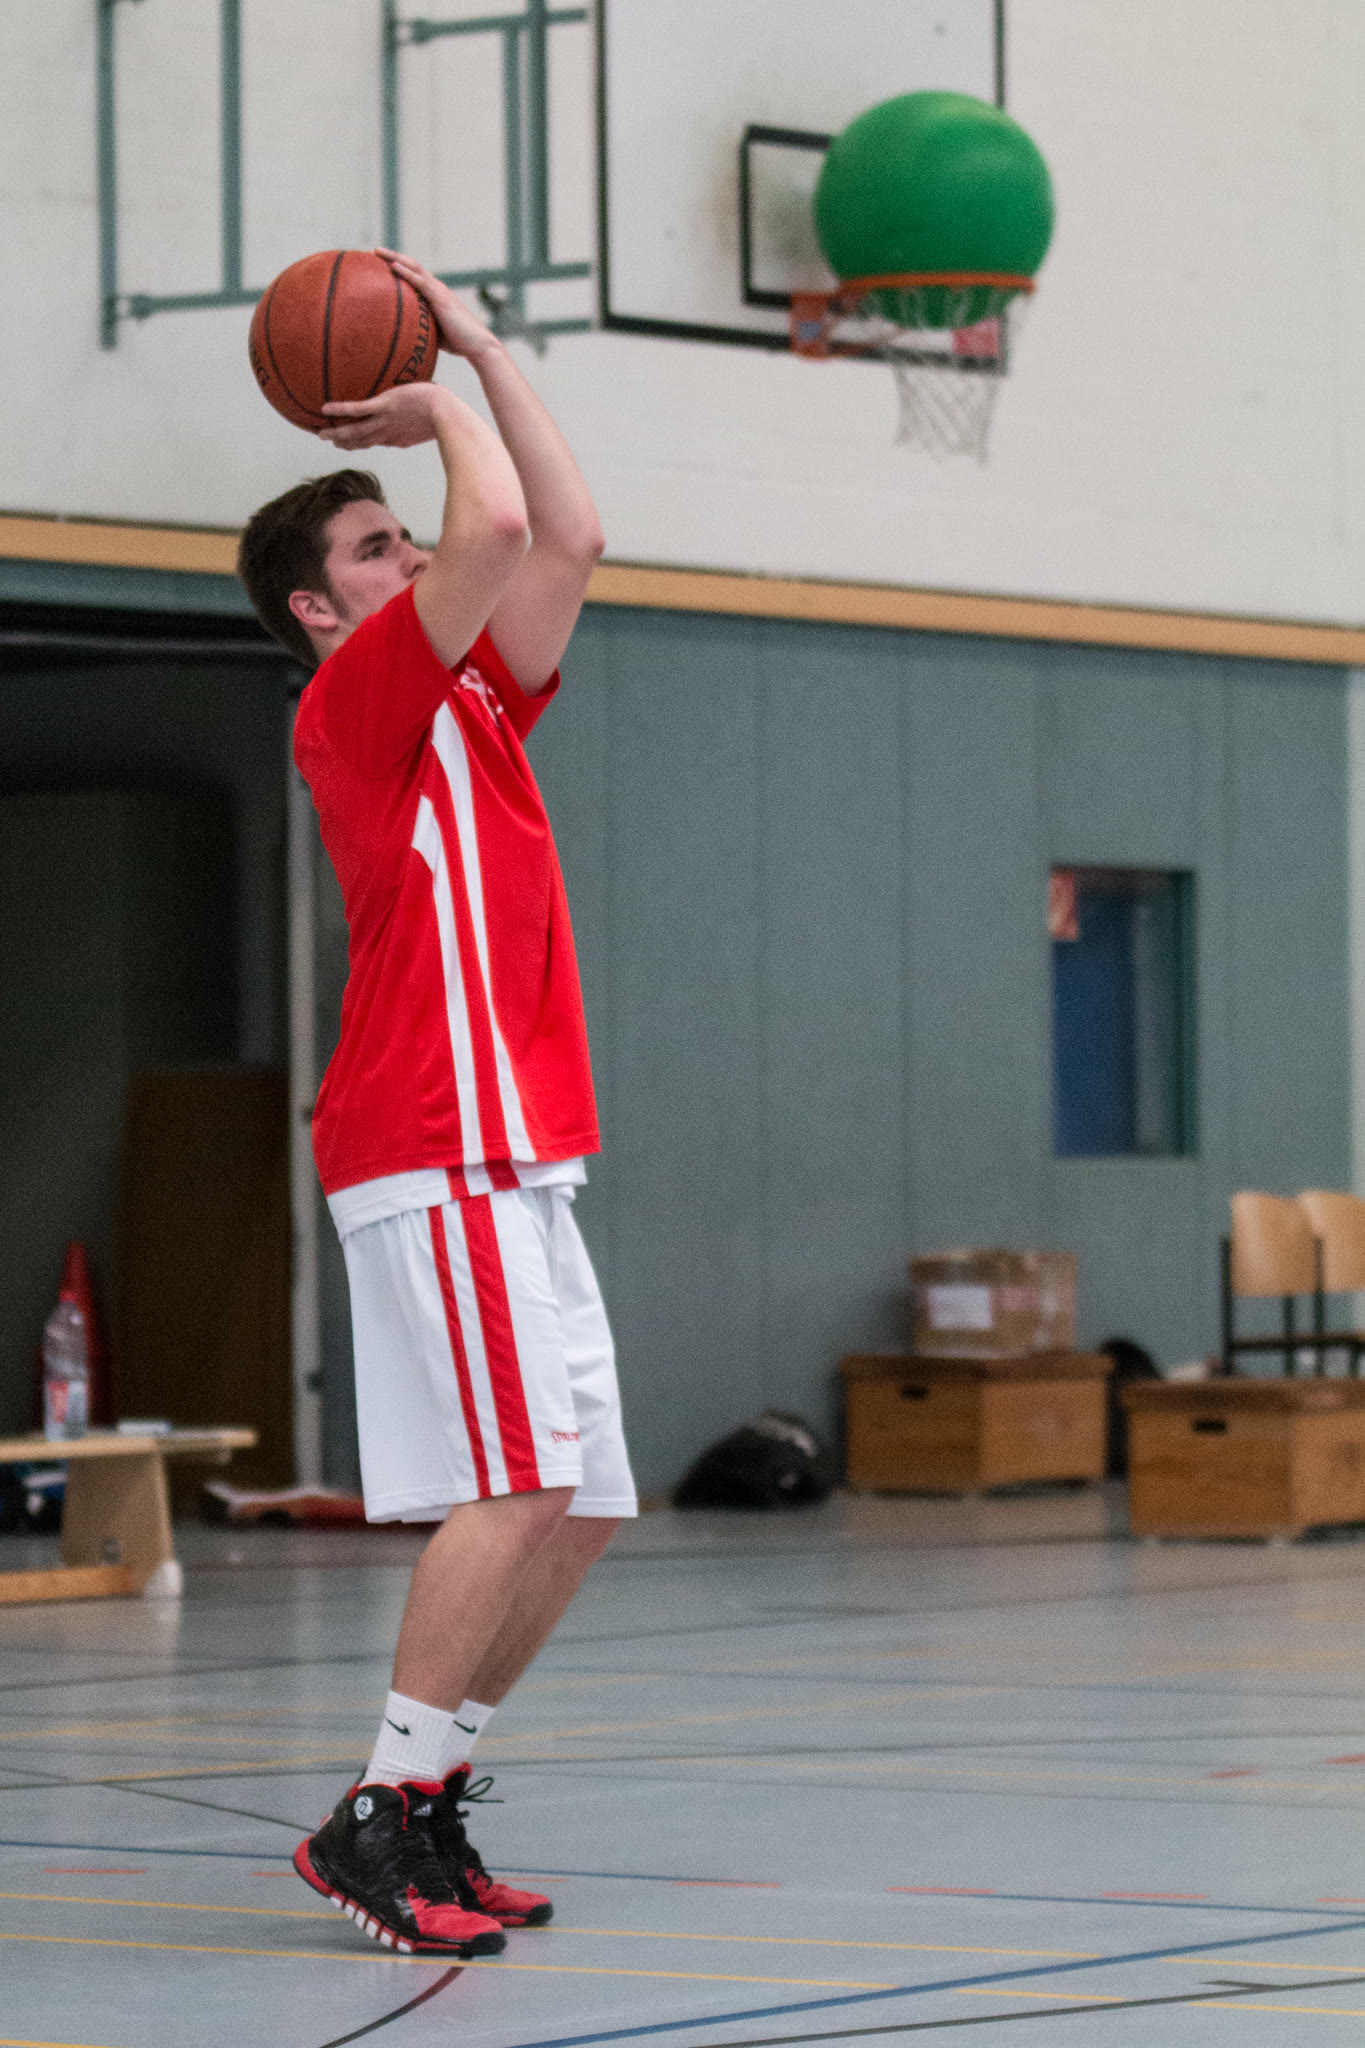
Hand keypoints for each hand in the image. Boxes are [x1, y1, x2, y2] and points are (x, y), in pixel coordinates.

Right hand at [318, 383, 464, 448]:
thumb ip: (425, 417)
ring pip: (355, 430)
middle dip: (345, 442)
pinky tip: (325, 409)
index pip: (375, 441)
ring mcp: (385, 420)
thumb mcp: (433, 418)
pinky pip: (358, 410)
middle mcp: (388, 432)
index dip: (361, 443)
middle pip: (362, 440)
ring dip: (337, 433)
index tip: (350, 445)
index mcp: (398, 438)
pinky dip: (341, 410)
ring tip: (320, 433)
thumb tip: (427, 409)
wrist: (447, 412)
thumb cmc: (446, 412)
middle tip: (330, 442)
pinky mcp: (385, 407)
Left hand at [375, 248, 498, 362]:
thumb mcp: (434, 333)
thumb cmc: (459, 342)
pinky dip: (406, 273)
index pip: (414, 275)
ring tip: (377, 252)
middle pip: (411, 265)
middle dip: (392, 256)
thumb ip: (421, 328)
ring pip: (414, 268)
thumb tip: (405, 337)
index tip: (380, 263)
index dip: (398, 267)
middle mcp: (436, 288)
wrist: (478, 345)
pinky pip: (420, 282)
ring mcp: (439, 291)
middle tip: (373, 251)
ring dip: (395, 258)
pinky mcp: (441, 298)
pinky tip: (393, 267)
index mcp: (435, 294)